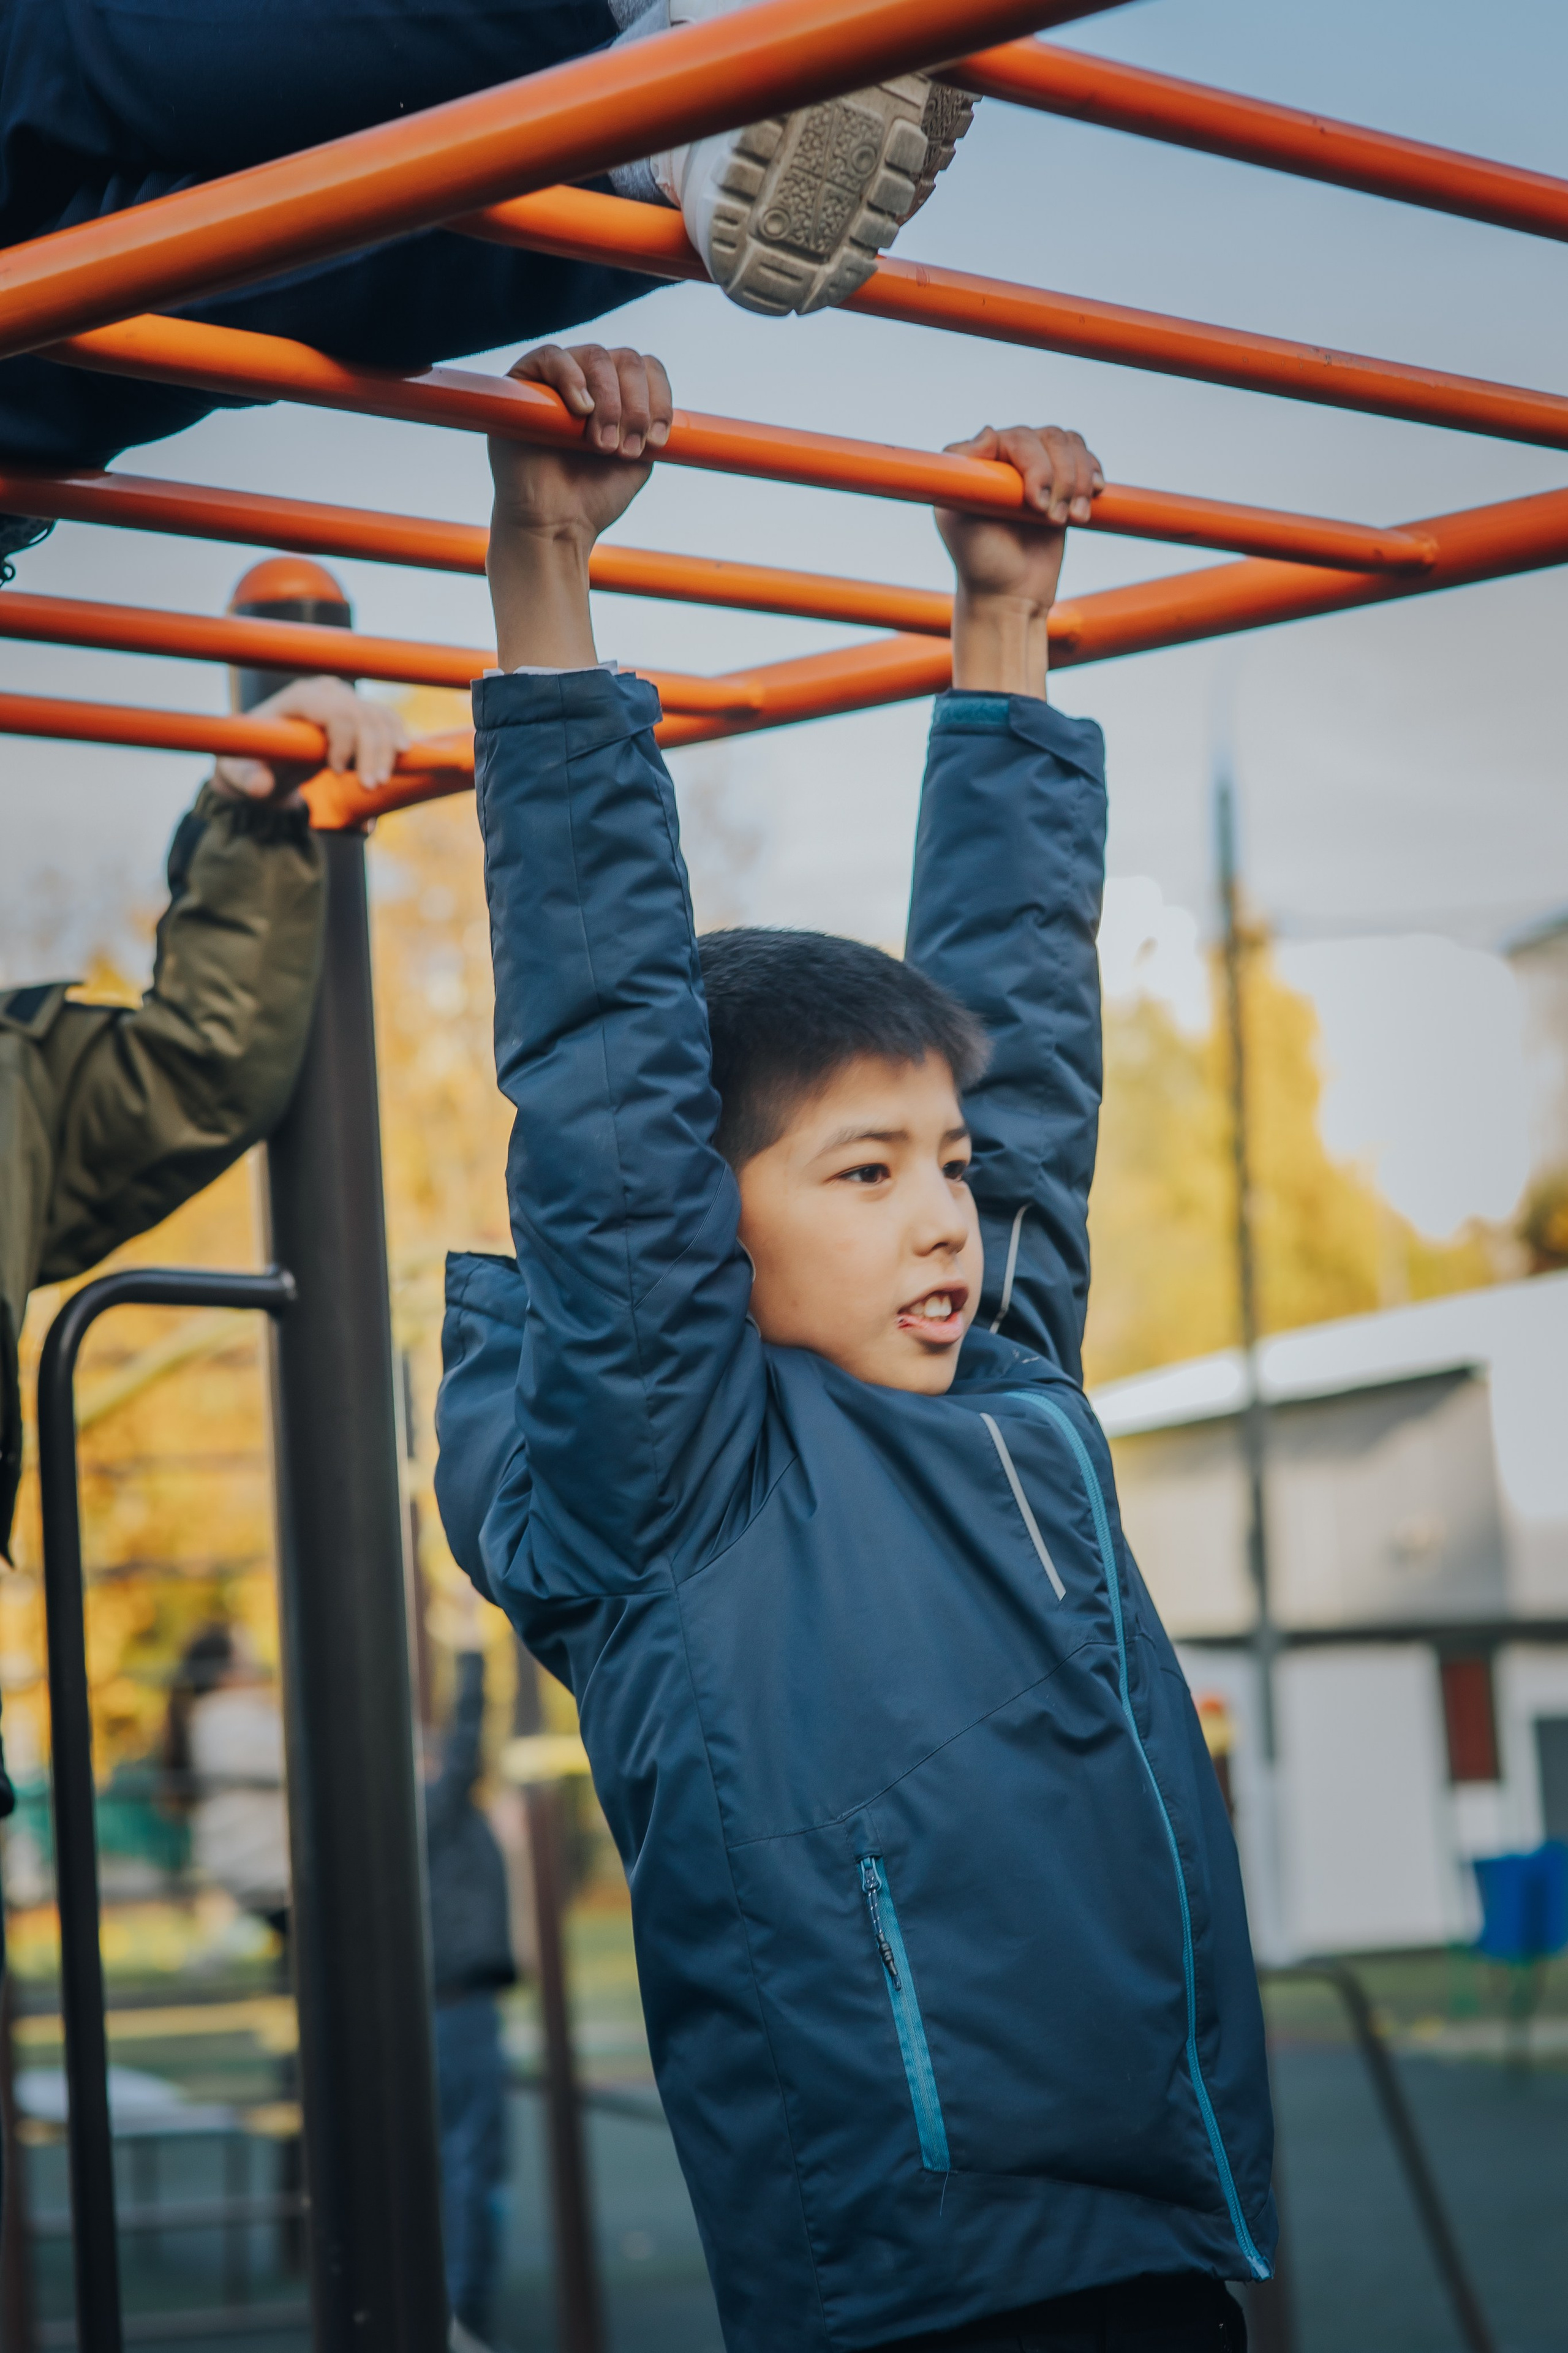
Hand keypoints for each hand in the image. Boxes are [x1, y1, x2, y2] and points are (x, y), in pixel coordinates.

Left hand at [212, 676, 408, 804]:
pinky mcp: (359, 712)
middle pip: (363, 716)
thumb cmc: (252, 763)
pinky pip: (387, 721)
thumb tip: (260, 787)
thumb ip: (249, 780)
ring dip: (387, 752)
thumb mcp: (241, 774)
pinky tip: (402, 758)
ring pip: (380, 719)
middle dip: (372, 754)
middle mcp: (326, 692)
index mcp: (299, 698)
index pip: (336, 711)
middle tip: (369, 787)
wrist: (266, 758)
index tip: (336, 772)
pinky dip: (396, 740)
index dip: (345, 742)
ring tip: (379, 782)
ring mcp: (345, 700)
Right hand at [487, 344, 671, 670]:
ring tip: (602, 444)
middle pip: (626, 359)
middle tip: (626, 449)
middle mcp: (589, 382)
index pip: (648, 368)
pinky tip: (581, 410)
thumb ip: (650, 421)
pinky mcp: (522, 385)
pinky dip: (572, 378)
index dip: (659, 398)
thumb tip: (657, 396)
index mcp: (618, 396)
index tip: (658, 440)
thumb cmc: (593, 499)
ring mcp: (556, 381)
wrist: (555, 527)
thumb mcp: (639, 458)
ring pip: (595, 355)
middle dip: (635, 406)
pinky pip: (550, 355)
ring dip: (609, 401)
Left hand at [936, 425, 1102, 696]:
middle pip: (1049, 438)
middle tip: (1055, 520)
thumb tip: (990, 430)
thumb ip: (965, 475)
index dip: (1034, 465)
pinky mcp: (1061, 481)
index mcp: (978, 460)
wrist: (1010, 592)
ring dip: (1078, 481)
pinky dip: (1093, 474)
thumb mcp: (957, 519)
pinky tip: (1092, 496)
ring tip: (1072, 518)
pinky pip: (1085, 458)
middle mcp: (1006, 455)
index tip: (1037, 504)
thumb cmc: (979, 560)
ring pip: (1070, 444)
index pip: (1017, 438)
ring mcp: (1036, 466)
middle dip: (1061, 478)